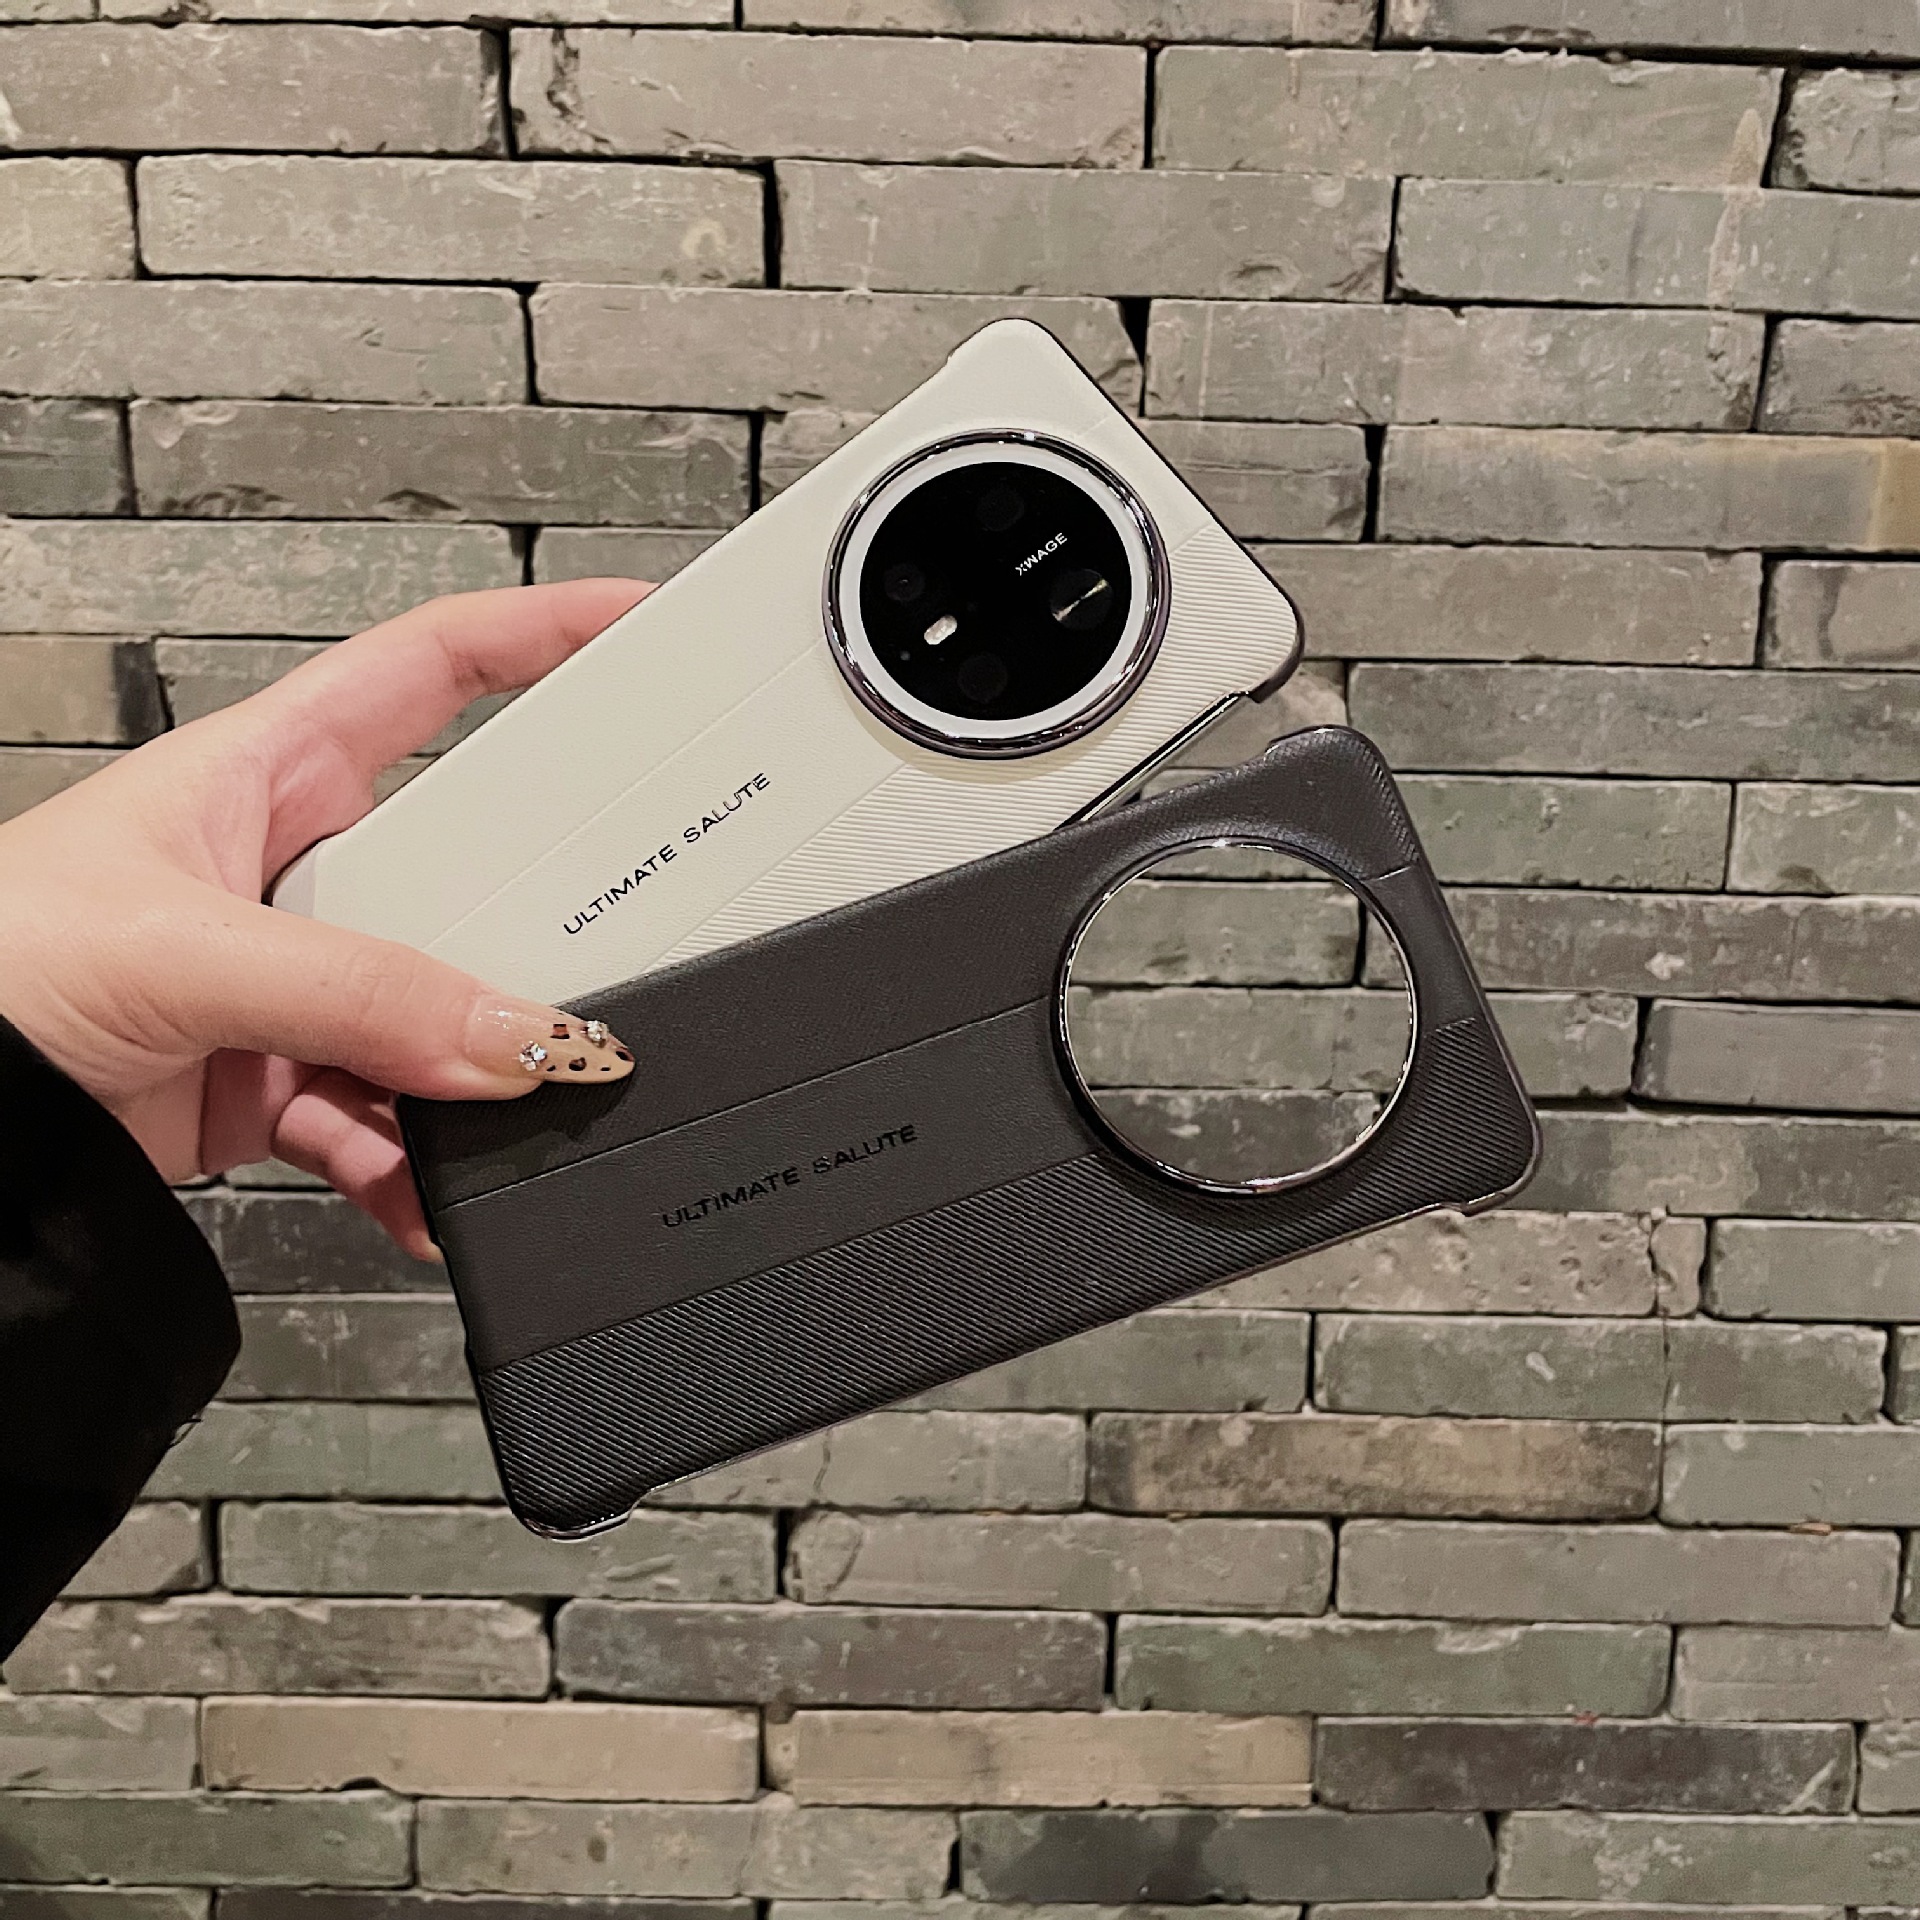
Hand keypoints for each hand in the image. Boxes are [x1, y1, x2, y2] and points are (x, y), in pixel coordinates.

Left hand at [0, 580, 649, 1259]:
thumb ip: (359, 994)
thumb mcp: (178, 949)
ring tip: (512, 1115)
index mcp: (268, 768)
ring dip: (476, 1075)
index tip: (642, 630)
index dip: (544, 633)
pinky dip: (417, 1172)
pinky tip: (434, 1199)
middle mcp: (293, 867)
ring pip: (439, 1013)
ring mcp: (293, 983)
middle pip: (468, 866)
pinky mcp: (278, 1082)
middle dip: (540, 915)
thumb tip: (512, 1038)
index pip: (434, 666)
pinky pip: (387, 1123)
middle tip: (611, 946)